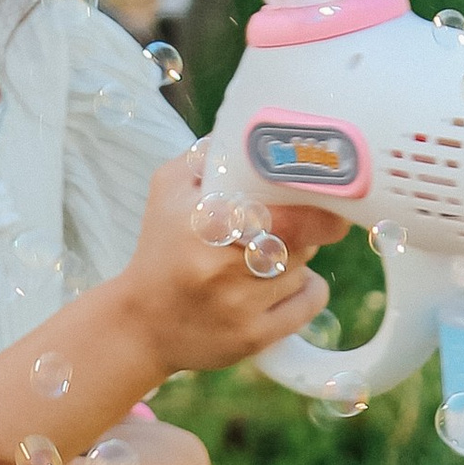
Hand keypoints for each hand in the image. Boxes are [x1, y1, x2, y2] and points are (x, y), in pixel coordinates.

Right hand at [119, 149, 348, 380]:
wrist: (140, 325)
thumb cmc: (162, 250)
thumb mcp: (169, 190)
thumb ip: (208, 154)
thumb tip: (253, 128)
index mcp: (203, 221)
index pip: (278, 202)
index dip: (309, 196)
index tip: (323, 191)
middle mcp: (220, 265)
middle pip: (299, 233)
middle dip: (299, 227)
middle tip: (282, 226)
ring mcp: (239, 305)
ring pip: (305, 265)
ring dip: (296, 259)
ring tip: (265, 259)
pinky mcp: (254, 337)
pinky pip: (311, 300)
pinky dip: (308, 289)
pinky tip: (284, 286)